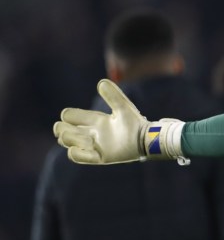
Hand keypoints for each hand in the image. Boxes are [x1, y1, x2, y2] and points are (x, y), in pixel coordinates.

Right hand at [53, 79, 185, 163]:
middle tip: (71, 130)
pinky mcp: (99, 157)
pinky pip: (78, 157)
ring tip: (85, 139)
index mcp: (96, 120)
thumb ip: (113, 95)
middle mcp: (93, 133)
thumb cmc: (135, 123)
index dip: (68, 116)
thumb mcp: (123, 107)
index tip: (70, 117)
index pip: (71, 116)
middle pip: (65, 130)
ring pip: (68, 142)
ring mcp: (95, 146)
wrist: (145, 140)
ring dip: (70, 140)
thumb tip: (101, 82)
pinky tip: (82, 150)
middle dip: (62, 129)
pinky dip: (75, 153)